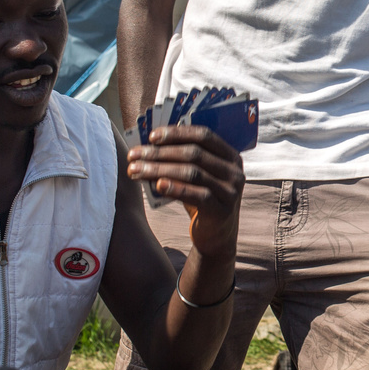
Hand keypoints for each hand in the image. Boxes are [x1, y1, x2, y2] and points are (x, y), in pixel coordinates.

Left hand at [127, 124, 242, 252]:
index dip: (177, 133)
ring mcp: (230, 192)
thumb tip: (150, 145)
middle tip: (134, 155)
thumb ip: (184, 160)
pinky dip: (175, 188)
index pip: (203, 136)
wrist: (216, 236)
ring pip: (192, 173)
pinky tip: (157, 185)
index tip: (152, 137)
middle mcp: (234, 171)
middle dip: (160, 153)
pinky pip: (197, 195)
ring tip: (136, 170)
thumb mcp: (198, 177)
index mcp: (230, 156)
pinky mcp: (222, 211)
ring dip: (160, 169)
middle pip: (194, 154)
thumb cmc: (203, 199)